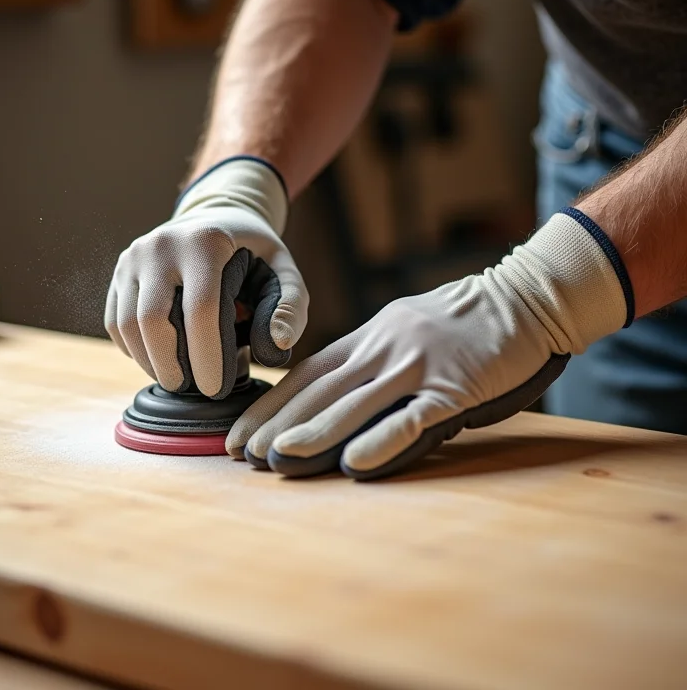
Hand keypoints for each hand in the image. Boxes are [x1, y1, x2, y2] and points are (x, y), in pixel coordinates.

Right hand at [105, 158, 307, 397]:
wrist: (216, 218)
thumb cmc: (254, 254)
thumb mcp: (284, 271)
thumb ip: (291, 307)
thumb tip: (278, 345)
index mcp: (206, 242)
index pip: (200, 308)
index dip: (207, 356)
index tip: (215, 389)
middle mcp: (162, 244)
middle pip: (152, 319)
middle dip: (169, 365)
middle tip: (191, 390)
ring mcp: (134, 256)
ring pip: (127, 324)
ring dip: (149, 362)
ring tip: (177, 378)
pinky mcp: (120, 271)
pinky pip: (116, 322)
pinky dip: (134, 350)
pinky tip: (159, 360)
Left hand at [227, 211, 628, 479]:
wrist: (524, 299)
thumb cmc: (462, 321)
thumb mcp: (404, 328)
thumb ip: (369, 357)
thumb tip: (329, 395)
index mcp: (371, 336)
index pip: (308, 373)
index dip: (272, 404)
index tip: (241, 430)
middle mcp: (386, 348)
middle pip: (321, 391)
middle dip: (277, 423)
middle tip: (241, 453)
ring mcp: (419, 366)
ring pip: (355, 404)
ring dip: (313, 434)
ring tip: (277, 459)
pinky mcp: (456, 387)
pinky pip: (412, 418)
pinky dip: (381, 441)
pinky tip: (353, 465)